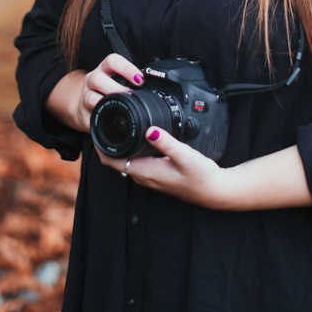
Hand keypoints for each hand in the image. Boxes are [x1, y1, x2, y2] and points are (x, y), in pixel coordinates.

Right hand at [45, 53, 145, 134]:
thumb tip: (155, 85)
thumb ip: (132, 81)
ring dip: (106, 104)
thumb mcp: (117, 80)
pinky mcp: (82, 115)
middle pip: (98, 79)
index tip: (140, 79)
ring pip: (90, 97)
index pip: (112, 61)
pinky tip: (109, 124)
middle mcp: (92, 80)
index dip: (126, 68)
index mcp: (104, 70)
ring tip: (120, 110)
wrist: (84, 106)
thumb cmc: (108, 91)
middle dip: (115, 88)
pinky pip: (87, 119)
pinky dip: (98, 122)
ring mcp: (84, 97)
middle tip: (131, 97)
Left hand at [98, 126, 232, 208]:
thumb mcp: (184, 156)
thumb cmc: (200, 176)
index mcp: (144, 171)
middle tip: (105, 121)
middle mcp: (143, 176)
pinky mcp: (157, 175)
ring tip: (117, 126)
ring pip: (125, 161)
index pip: (110, 161)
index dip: (100, 145)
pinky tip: (137, 138)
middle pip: (114, 160)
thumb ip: (167, 142)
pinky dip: (130, 150)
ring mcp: (149, 177)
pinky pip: (136, 162)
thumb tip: (150, 130)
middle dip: (106, 143)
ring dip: (118, 146)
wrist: (213, 190)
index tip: (97, 126)